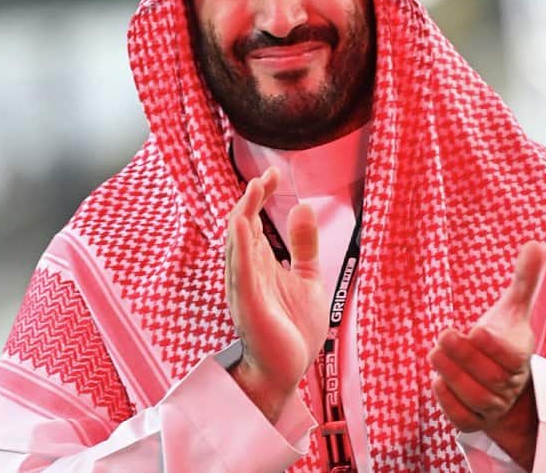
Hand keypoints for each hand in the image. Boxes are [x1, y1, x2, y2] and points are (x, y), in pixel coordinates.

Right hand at [225, 167, 328, 421]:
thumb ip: (303, 245)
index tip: (274, 173)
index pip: (254, 219)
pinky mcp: (249, 304)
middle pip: (242, 225)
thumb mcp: (307, 278)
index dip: (261, 194)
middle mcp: (247, 271)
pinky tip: (244, 224)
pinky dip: (241, 247)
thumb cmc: (292, 329)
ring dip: (244, 215)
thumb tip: (302, 206)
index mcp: (259, 263)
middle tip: (266, 176)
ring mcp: (245, 287)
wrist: (286, 372)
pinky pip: (241, 271)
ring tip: (254, 189)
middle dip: (252, 198)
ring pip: (237, 244)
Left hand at [428, 241, 544, 466]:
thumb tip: (535, 244)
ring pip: (474, 398)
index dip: (494, 346)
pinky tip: (437, 381)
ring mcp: (493, 406)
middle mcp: (509, 386)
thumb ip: (524, 280)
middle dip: (463, 356)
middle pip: (489, 378)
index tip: (476, 328)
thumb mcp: (513, 310)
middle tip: (443, 334)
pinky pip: (462, 418)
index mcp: (520, 358)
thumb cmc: (505, 340)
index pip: (512, 359)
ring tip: (434, 353)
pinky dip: (448, 402)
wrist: (507, 386)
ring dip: (452, 375)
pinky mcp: (475, 421)